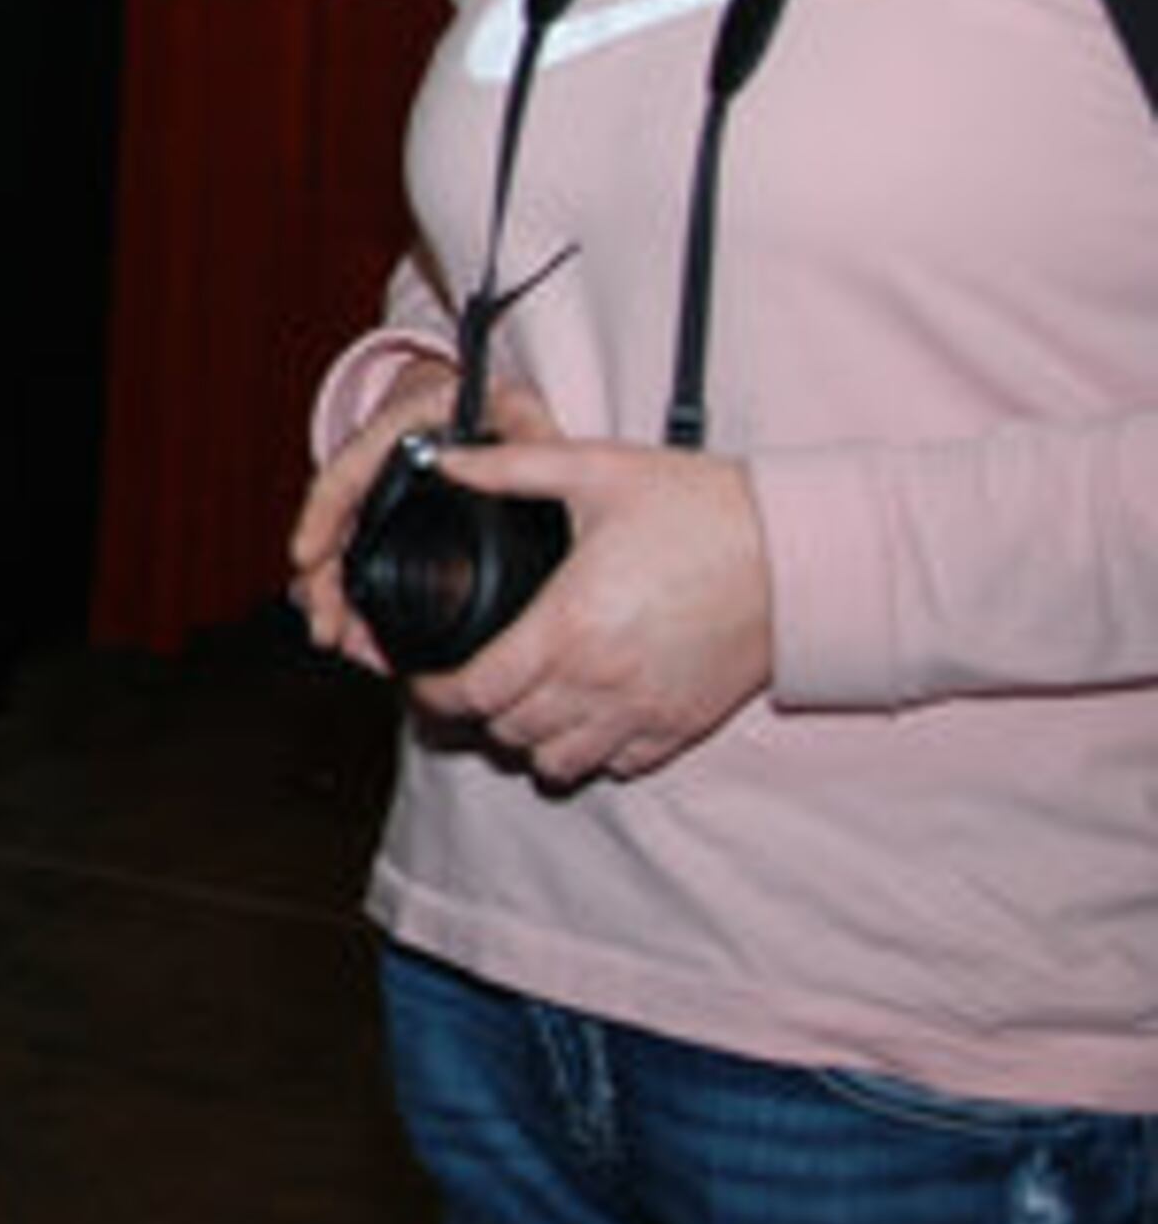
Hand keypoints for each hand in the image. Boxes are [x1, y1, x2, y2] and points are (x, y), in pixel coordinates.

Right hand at [287, 358, 561, 674]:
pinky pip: (361, 561)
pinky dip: (357, 598)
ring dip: (335, 597)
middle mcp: (379, 462)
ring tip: (338, 640)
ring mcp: (381, 495)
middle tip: (327, 628)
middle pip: (336, 524)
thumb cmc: (504, 410)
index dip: (322, 514)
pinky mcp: (389, 524)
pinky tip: (358, 633)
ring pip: (344, 549)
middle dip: (324, 580)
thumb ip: (526, 439)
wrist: (490, 408)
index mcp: (401, 428)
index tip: (306, 555)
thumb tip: (491, 464)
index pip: (348, 471)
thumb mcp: (521, 416)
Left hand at [407, 436, 772, 785]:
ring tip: (522, 703)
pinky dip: (591, 752)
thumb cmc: (701, 506)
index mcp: (567, 626)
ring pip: (559, 763)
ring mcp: (645, 711)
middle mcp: (601, 682)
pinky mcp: (684, 724)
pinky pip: (621, 766)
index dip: (435, 694)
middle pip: (509, 734)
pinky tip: (583, 713)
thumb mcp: (596, 469)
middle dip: (477, 715)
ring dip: (530, 741)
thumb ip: (508, 467)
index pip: (477, 693)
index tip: (424, 678)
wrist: (799, 550)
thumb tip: (444, 457)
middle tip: (467, 684)